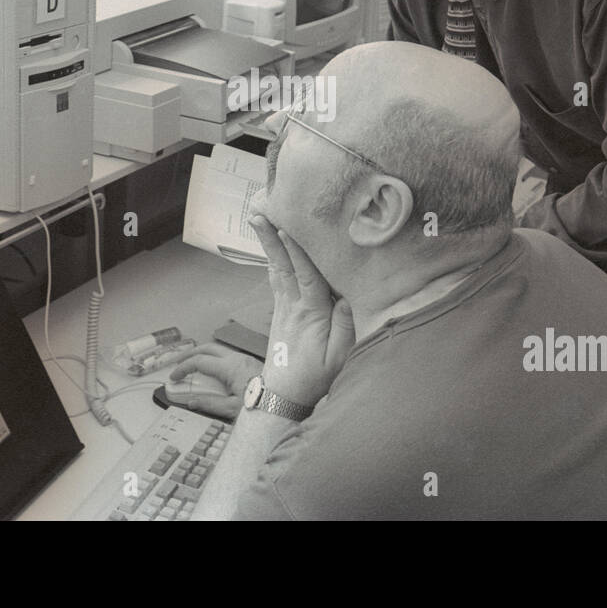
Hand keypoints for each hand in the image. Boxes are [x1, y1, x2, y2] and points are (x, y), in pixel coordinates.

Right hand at [167, 344, 261, 419]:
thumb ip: (210, 404)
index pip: (199, 361)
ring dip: (203, 355)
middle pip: (207, 348)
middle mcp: (238, 358)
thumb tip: (191, 401)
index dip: (183, 368)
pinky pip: (228, 356)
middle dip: (190, 354)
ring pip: (218, 350)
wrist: (288, 403)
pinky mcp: (251, 364)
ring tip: (192, 366)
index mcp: (231, 367)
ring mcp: (246, 359)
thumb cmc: (263, 406)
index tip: (173, 377)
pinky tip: (212, 372)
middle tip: (178, 364)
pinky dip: (214, 360)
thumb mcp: (233, 409)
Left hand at [249, 213, 354, 408]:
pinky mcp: (280, 311)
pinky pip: (277, 279)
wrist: (283, 394)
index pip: (304, 275)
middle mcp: (293, 306)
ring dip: (268, 243)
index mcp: (311, 314)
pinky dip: (274, 259)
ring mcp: (284, 307)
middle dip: (272, 237)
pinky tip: (271, 246)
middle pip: (283, 265)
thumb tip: (347, 296)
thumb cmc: (314, 377)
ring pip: (277, 269)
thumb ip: (344, 327)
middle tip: (259, 213)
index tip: (288, 226)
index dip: (296, 250)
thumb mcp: (338, 358)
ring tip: (259, 220)